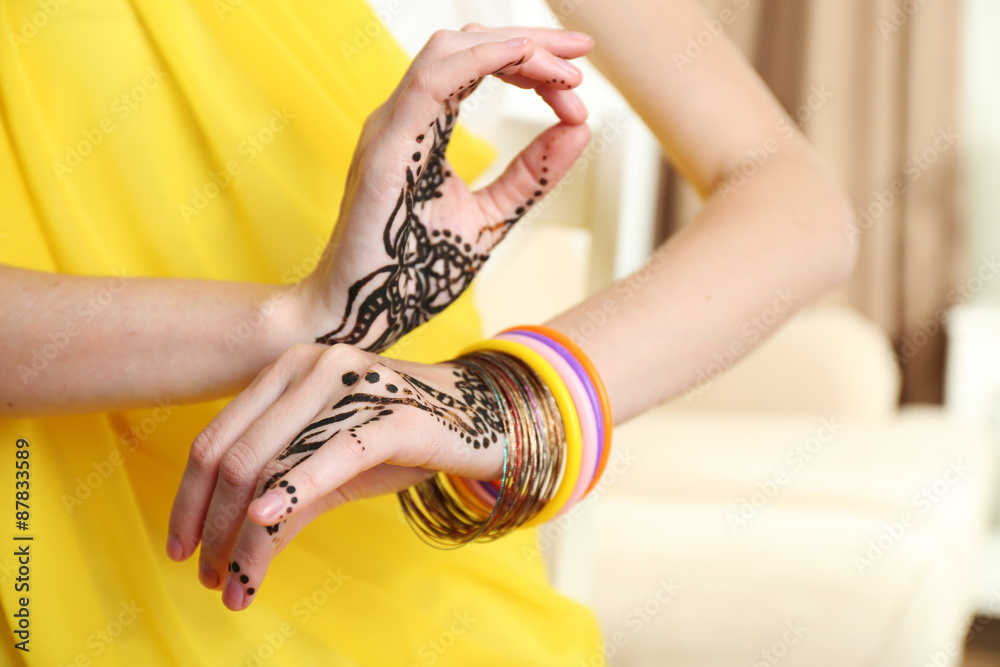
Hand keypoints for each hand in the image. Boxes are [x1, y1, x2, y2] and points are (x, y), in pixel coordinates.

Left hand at [167, 343, 504, 609]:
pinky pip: (336, 453)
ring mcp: (354, 383)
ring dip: (244, 535)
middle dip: (213, 527)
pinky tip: (264, 522)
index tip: (181, 549)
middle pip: (236, 456)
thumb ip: (282, 497)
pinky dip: (296, 488)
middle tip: (208, 579)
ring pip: (275, 464)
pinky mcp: (396, 412)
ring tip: (233, 583)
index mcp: (286, 370)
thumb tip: (232, 555)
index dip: (188, 501)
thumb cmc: (400, 439)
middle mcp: (312, 366)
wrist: (480, 416)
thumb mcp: (330, 469)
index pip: (216, 440)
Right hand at [301, 26, 592, 351]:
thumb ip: (532, 175)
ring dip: (514, 50)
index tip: (576, 84)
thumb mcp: (490, 216)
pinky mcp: (386, 151)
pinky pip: (430, 84)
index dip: (529, 61)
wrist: (363, 316)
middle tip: (583, 51)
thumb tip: (581, 129)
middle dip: (530, 42)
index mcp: (421, 128)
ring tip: (565, 73)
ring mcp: (390, 130)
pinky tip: (524, 61)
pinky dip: (480, 63)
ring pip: (448, 50)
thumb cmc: (415, 271)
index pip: (475, 65)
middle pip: (466, 44)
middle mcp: (403, 118)